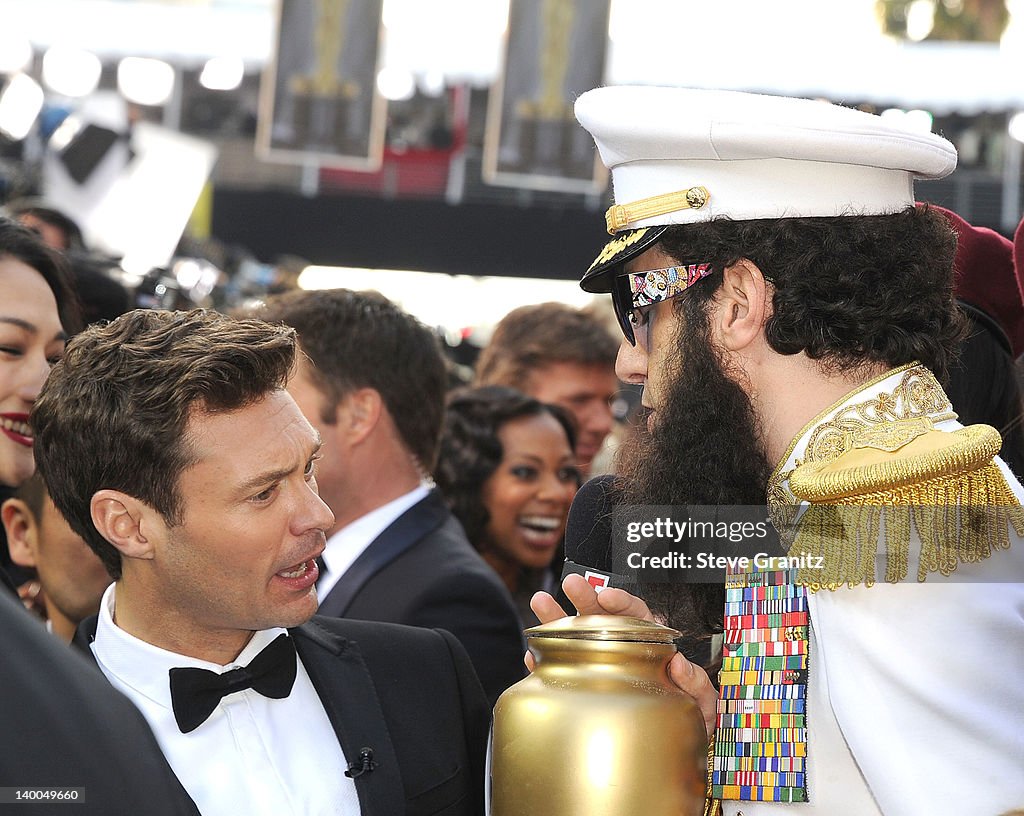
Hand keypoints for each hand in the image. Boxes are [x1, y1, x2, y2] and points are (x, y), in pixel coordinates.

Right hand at [529, 573, 718, 737]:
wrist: (670, 750)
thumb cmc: (687, 720)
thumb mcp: (701, 704)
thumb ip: (696, 684)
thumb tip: (680, 664)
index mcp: (651, 644)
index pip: (636, 615)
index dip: (622, 603)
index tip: (608, 597)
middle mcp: (622, 648)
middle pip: (602, 615)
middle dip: (586, 597)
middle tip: (571, 583)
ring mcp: (600, 664)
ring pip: (577, 636)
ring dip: (557, 619)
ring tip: (540, 602)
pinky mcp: (584, 686)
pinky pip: (562, 669)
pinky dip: (547, 662)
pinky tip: (535, 656)